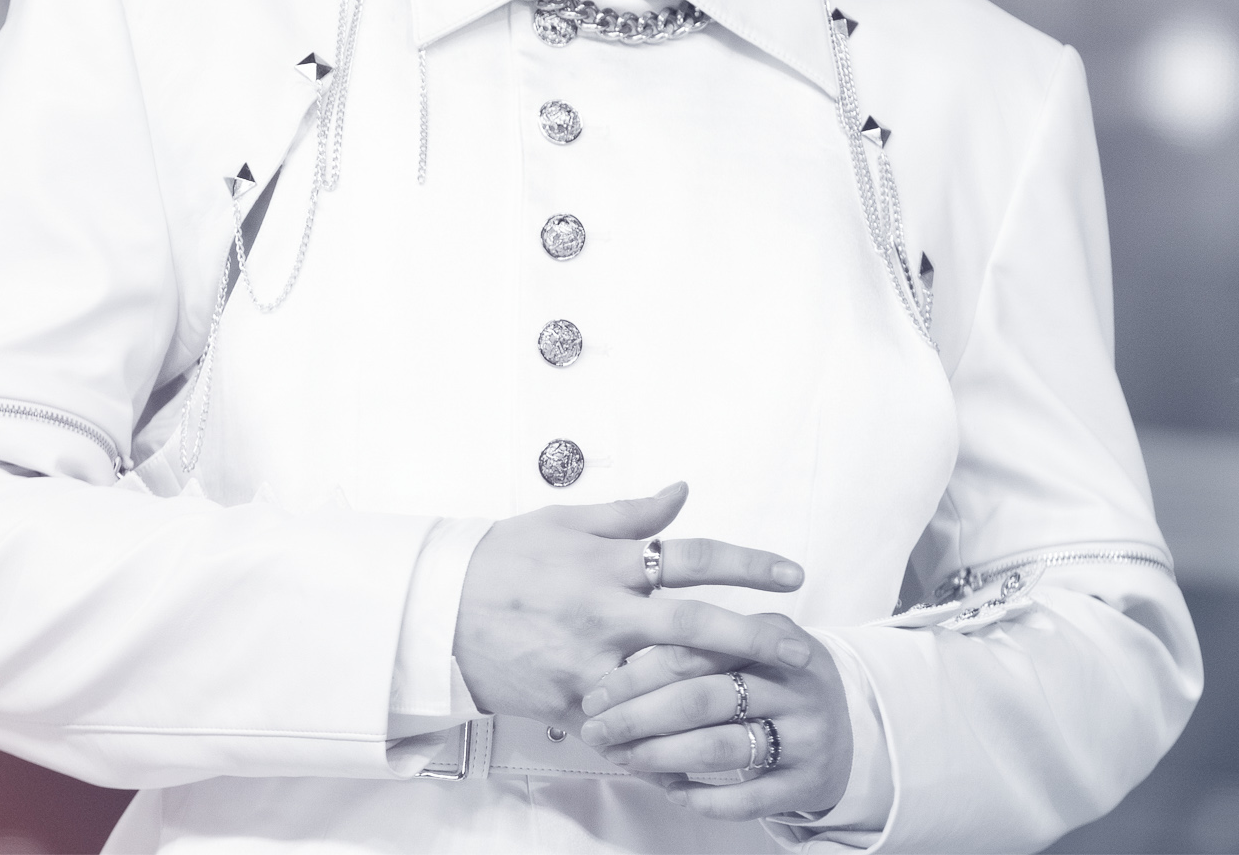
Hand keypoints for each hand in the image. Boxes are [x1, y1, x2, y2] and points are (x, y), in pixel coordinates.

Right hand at [452, 480, 809, 728]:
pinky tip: (701, 746)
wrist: (439, 611)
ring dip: (717, 694)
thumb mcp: (563, 522)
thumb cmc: (502, 560)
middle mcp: (605, 612)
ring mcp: (589, 663)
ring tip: (763, 703)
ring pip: (666, 683)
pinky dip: (663, 735)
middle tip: (800, 648)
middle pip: (695, 624)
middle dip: (753, 638)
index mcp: (607, 562)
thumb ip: (629, 514)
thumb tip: (682, 492)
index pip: (691, 557)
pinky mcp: (572, 702)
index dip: (747, 564)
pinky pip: (627, 723)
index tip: (790, 575)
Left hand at [576, 624, 854, 820]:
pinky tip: (672, 791)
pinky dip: (703, 798)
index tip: (595, 693)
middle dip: (638, 717)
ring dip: (662, 756)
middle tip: (597, 731)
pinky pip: (748, 799)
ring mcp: (805, 735)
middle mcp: (793, 684)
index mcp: (771, 637)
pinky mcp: (808, 782)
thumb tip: (614, 664)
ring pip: (720, 747)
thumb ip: (698, 646)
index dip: (637, 674)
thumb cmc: (776, 680)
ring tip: (625, 759)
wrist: (851, 727)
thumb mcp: (750, 645)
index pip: (693, 650)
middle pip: (701, 698)